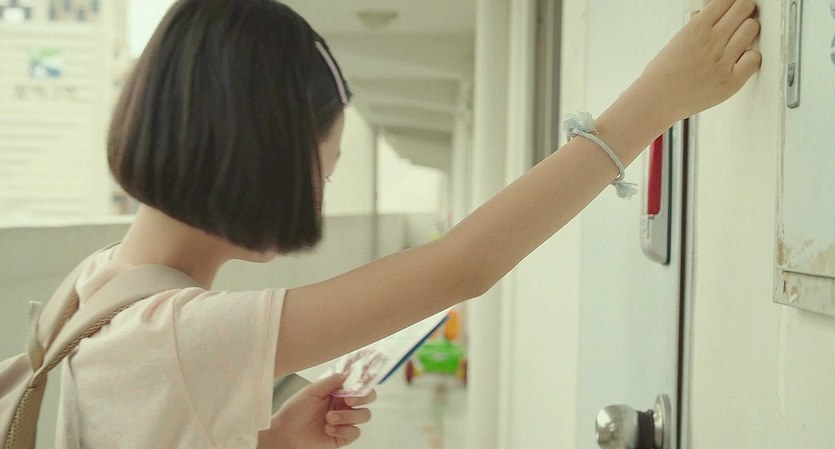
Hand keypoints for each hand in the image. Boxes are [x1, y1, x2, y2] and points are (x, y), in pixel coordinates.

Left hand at [257, 373, 376, 448]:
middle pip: (368, 398)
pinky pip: (355, 432)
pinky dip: (343, 430)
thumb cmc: (294, 412)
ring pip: (364, 415)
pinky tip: (328, 429)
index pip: (358, 384)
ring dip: (348, 416)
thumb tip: (346, 373)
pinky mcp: (342, 437)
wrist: (284, 433)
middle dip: (362, 398)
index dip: (362, 383)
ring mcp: (344, 421)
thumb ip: (330, 382)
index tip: (356, 384)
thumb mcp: (310, 391)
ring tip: (329, 418)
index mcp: (337, 392)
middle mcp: (343, 405)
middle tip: (348, 400)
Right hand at [638, 0, 761, 121]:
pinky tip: (739, 61)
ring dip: (748, 31)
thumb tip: (717, 15)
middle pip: (744, 8)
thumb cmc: (662, 74)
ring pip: (751, 28)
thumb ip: (699, 27)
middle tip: (740, 20)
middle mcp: (710, 41)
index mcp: (695, 28)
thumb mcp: (678, 41)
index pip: (726, 0)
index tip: (733, 8)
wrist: (655, 101)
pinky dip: (750, 57)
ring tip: (739, 41)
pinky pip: (754, 58)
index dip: (732, 3)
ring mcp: (721, 61)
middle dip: (744, 11)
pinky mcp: (730, 81)